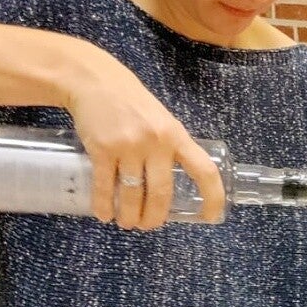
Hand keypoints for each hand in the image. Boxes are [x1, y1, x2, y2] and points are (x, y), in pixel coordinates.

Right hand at [65, 46, 224, 229]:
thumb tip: (170, 188)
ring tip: (127, 223)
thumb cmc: (132, 104)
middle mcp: (157, 142)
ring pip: (133, 194)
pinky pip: (105, 186)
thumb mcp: (162, 121)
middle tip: (148, 226)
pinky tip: (104, 214)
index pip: (204, 170)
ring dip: (130, 216)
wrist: (94, 80)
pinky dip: (104, 205)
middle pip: (162, 193)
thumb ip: (169, 148)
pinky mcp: (103, 149)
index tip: (210, 216)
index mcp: (177, 136)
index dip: (212, 197)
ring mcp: (129, 146)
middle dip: (155, 217)